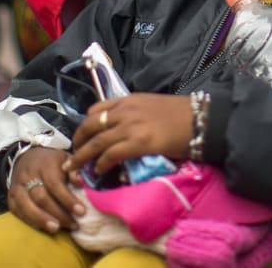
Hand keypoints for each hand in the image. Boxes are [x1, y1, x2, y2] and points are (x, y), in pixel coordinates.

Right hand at [9, 146, 86, 233]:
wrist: (26, 157)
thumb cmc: (51, 161)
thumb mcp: (65, 159)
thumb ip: (74, 170)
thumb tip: (80, 183)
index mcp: (44, 165)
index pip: (55, 184)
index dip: (68, 199)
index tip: (81, 211)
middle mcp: (28, 176)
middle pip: (41, 198)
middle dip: (58, 214)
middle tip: (73, 225)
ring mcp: (17, 187)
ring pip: (27, 207)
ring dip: (42, 221)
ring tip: (57, 229)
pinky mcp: (10, 197)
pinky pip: (18, 212)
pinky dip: (30, 222)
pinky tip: (43, 228)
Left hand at [65, 95, 192, 181]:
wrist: (199, 119)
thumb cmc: (180, 114)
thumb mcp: (151, 106)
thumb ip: (133, 114)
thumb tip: (121, 131)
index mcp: (128, 100)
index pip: (96, 110)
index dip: (85, 125)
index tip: (82, 137)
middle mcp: (125, 110)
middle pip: (90, 125)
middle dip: (77, 142)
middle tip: (72, 155)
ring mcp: (130, 126)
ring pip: (96, 142)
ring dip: (81, 157)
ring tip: (74, 168)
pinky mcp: (138, 142)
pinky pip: (111, 154)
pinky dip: (102, 164)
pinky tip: (99, 171)